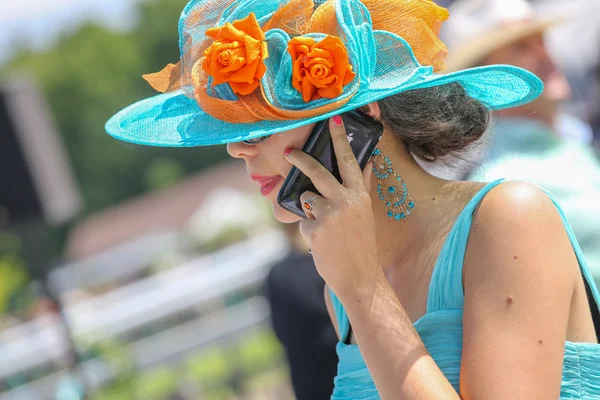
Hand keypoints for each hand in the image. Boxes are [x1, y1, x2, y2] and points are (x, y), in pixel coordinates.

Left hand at [283, 116, 381, 298]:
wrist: (360, 277)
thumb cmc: (362, 244)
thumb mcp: (366, 213)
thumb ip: (361, 187)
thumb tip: (367, 162)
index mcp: (359, 195)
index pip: (350, 160)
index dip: (339, 138)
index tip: (333, 119)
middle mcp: (345, 201)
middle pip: (317, 171)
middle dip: (300, 159)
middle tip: (288, 153)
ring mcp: (329, 214)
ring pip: (307, 198)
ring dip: (311, 211)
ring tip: (326, 230)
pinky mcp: (315, 229)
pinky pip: (303, 221)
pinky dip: (310, 230)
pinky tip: (322, 242)